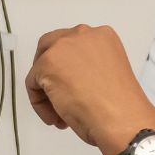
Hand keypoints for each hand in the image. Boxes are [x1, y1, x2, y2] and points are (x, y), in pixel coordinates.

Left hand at [25, 25, 154, 154]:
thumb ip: (87, 68)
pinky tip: (56, 118)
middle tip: (54, 98)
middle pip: (50, 47)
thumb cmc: (120, 107)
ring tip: (60, 117)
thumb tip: (68, 80)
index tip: (73, 91)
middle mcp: (82, 35)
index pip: (72, 46)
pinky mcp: (47, 64)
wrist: (121, 120)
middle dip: (49, 73)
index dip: (68, 70)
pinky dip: (39, 103)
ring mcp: (63, 47)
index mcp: (102, 37)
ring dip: (46, 93)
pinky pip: (32, 84)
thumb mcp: (106, 74)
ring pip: (41, 67)